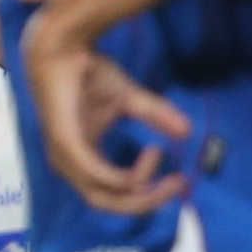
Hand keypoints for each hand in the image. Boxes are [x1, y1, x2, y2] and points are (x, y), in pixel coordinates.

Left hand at [22, 9, 194, 216]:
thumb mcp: (130, 99)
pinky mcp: (66, 143)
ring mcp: (65, 157)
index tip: (179, 179)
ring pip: (105, 196)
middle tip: (179, 185)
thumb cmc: (88, 73)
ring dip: (142, 187)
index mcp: (82, 160)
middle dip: (149, 201)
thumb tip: (187, 131)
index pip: (114, 197)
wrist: (64, 46)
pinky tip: (149, 155)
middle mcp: (70, 165)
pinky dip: (126, 175)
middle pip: (110, 204)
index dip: (148, 196)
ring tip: (160, 154)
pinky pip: (97, 176)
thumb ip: (156, 115)